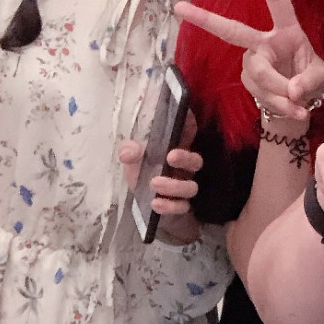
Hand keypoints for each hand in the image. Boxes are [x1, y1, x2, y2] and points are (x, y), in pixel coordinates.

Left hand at [118, 112, 202, 243]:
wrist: (143, 206)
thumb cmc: (142, 175)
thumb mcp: (134, 161)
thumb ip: (131, 152)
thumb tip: (127, 152)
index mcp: (176, 151)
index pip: (189, 134)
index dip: (191, 124)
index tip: (188, 115)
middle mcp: (185, 169)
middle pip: (196, 161)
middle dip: (186, 158)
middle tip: (170, 156)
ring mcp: (186, 188)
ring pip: (192, 187)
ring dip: (174, 185)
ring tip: (154, 183)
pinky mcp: (182, 208)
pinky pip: (182, 207)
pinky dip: (170, 206)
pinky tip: (156, 203)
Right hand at [174, 0, 323, 123]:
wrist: (298, 105)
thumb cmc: (309, 81)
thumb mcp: (320, 78)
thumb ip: (309, 82)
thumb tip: (291, 90)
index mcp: (286, 31)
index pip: (278, 1)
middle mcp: (264, 42)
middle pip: (232, 30)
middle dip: (205, 19)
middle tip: (179, 7)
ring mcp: (252, 60)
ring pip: (260, 74)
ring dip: (281, 93)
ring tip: (299, 105)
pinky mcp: (246, 79)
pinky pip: (261, 92)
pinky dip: (279, 104)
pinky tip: (291, 109)